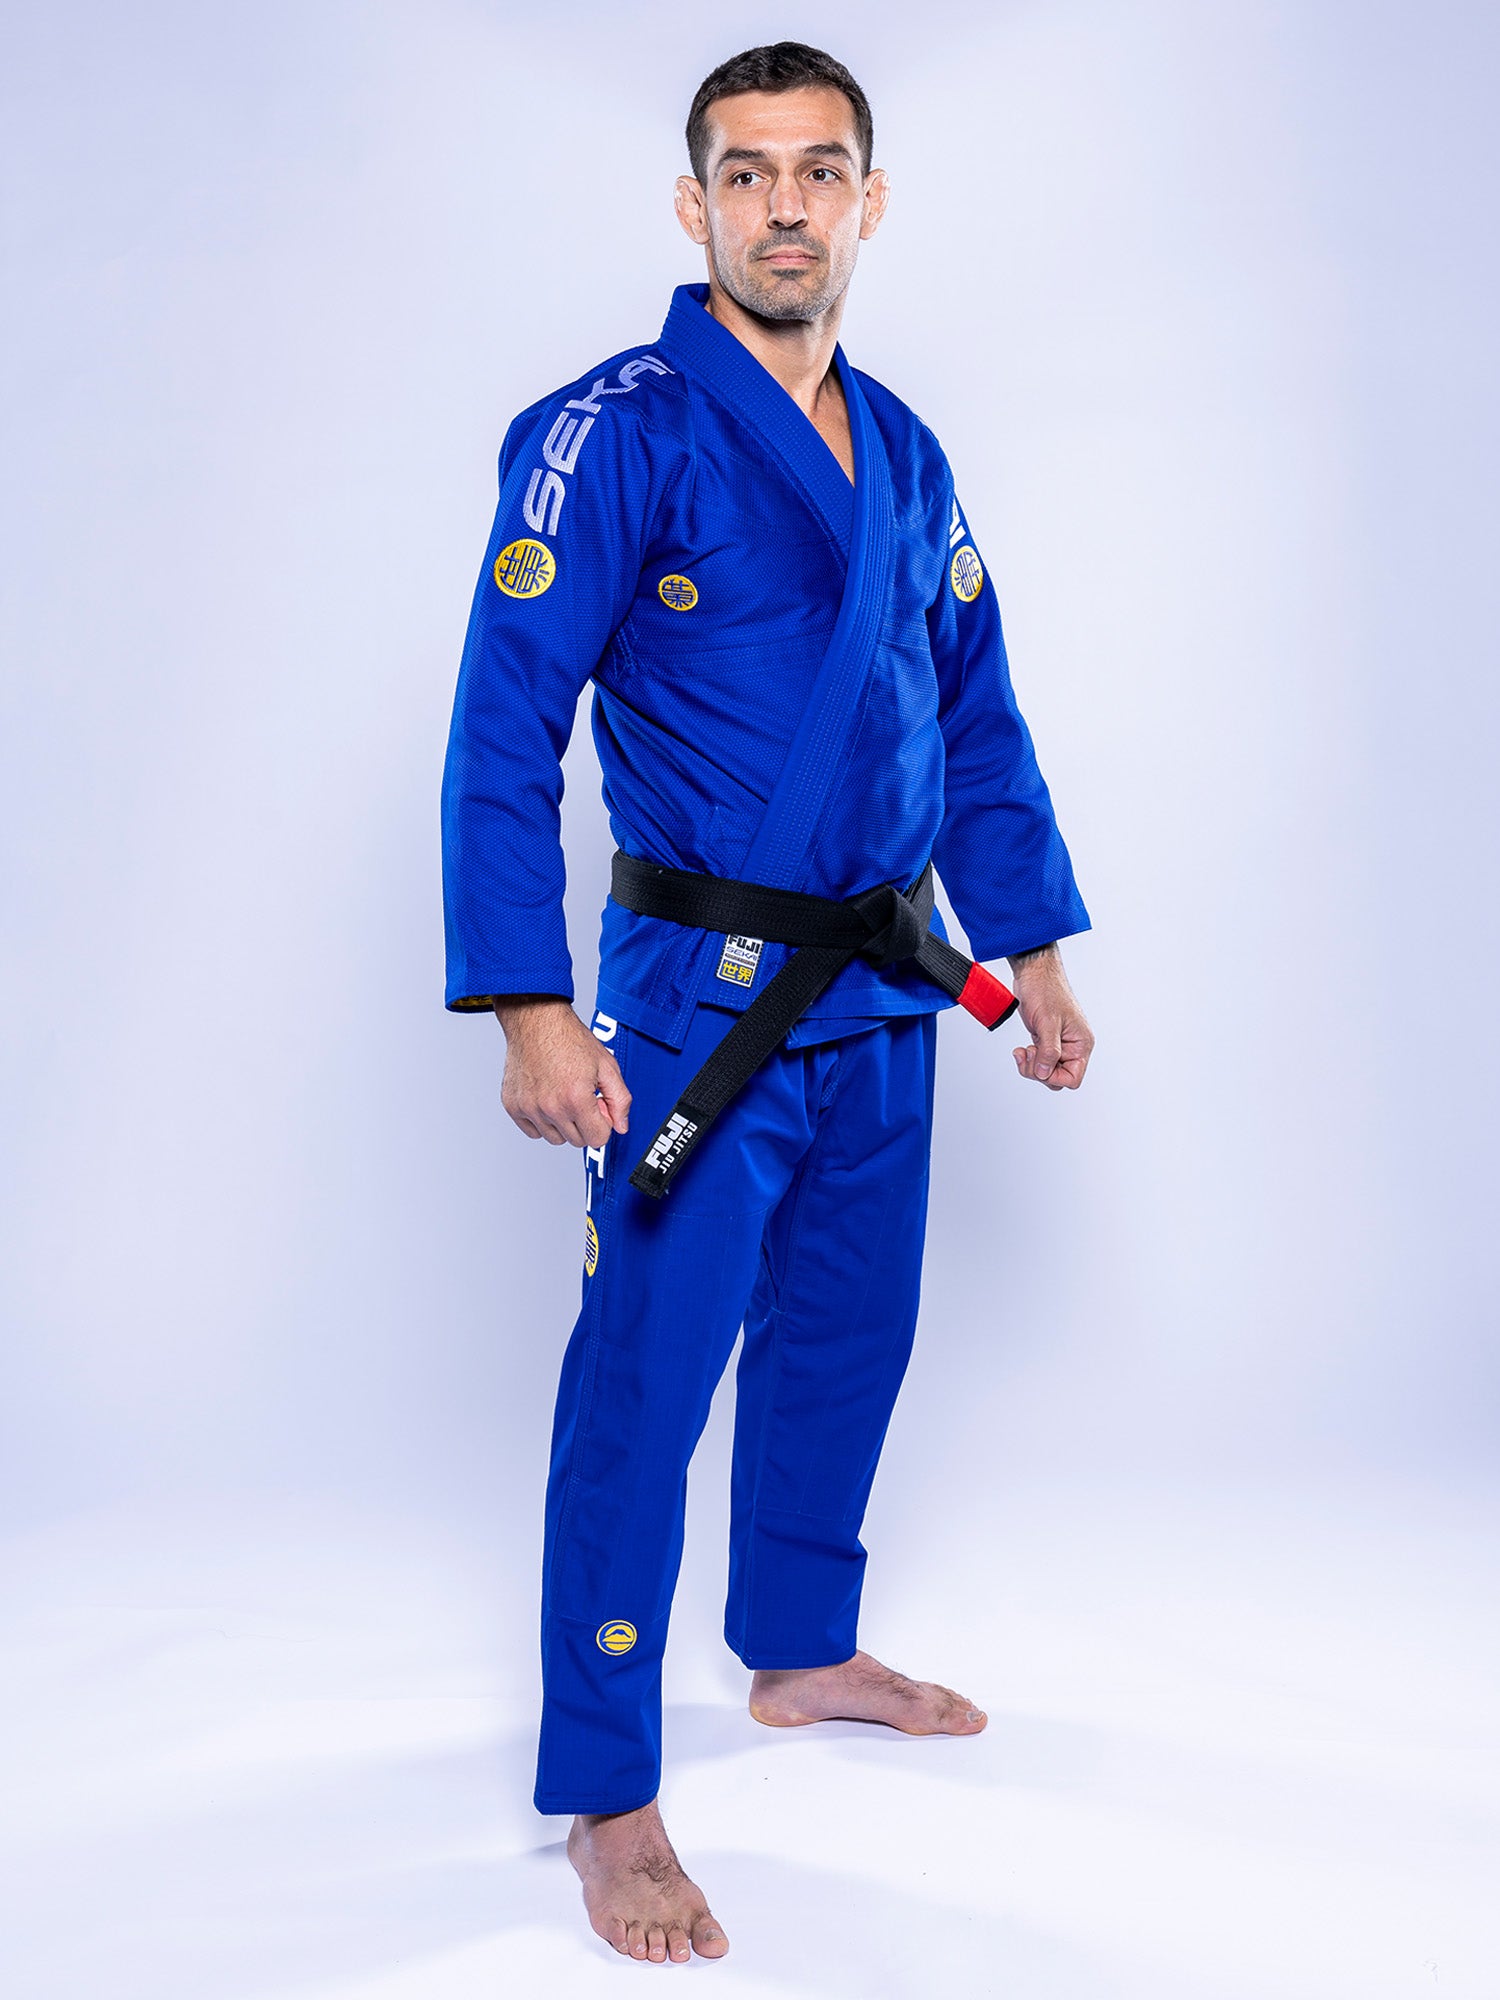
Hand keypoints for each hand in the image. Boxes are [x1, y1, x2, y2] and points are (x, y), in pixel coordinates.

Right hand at [492, 997, 631, 1146]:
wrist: (536, 1021)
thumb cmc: (568, 1038)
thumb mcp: (607, 1065)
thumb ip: (620, 1100)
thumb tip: (622, 1125)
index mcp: (576, 1098)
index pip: (598, 1139)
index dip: (603, 1123)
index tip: (597, 1106)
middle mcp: (551, 1107)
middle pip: (577, 1141)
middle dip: (585, 1123)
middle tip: (581, 1097)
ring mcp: (530, 1108)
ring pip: (555, 1139)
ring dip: (563, 1124)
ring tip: (563, 1096)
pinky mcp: (514, 1106)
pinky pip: (533, 1132)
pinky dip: (542, 1122)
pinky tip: (547, 1099)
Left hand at [1005, 946, 1093, 1090]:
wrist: (1034, 973)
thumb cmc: (1046, 989)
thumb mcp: (1048, 1022)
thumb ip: (1048, 1051)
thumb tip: (1045, 1073)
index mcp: (1081, 1043)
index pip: (1073, 1078)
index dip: (1053, 1077)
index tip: (1040, 1063)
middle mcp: (1073, 1046)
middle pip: (1057, 1078)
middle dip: (1039, 1071)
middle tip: (1028, 1053)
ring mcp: (1059, 1044)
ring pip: (1046, 1071)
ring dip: (1031, 1066)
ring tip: (1023, 1051)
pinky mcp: (1046, 1040)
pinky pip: (1039, 1061)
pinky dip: (1028, 1059)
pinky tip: (1021, 1049)